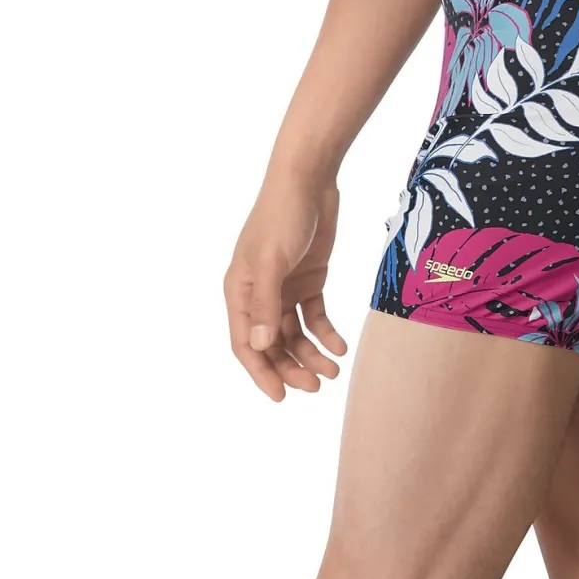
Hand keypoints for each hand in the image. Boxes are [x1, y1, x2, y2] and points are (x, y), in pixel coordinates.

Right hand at [224, 180, 347, 400]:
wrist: (309, 181)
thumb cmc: (282, 216)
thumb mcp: (272, 261)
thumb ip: (265, 304)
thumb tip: (260, 346)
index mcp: (239, 291)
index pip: (245, 343)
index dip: (261, 372)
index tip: (281, 397)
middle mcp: (259, 294)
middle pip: (272, 343)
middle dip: (292, 367)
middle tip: (318, 386)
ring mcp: (284, 288)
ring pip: (295, 333)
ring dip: (312, 353)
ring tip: (334, 371)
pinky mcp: (308, 280)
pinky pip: (315, 315)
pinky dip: (326, 333)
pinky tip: (340, 347)